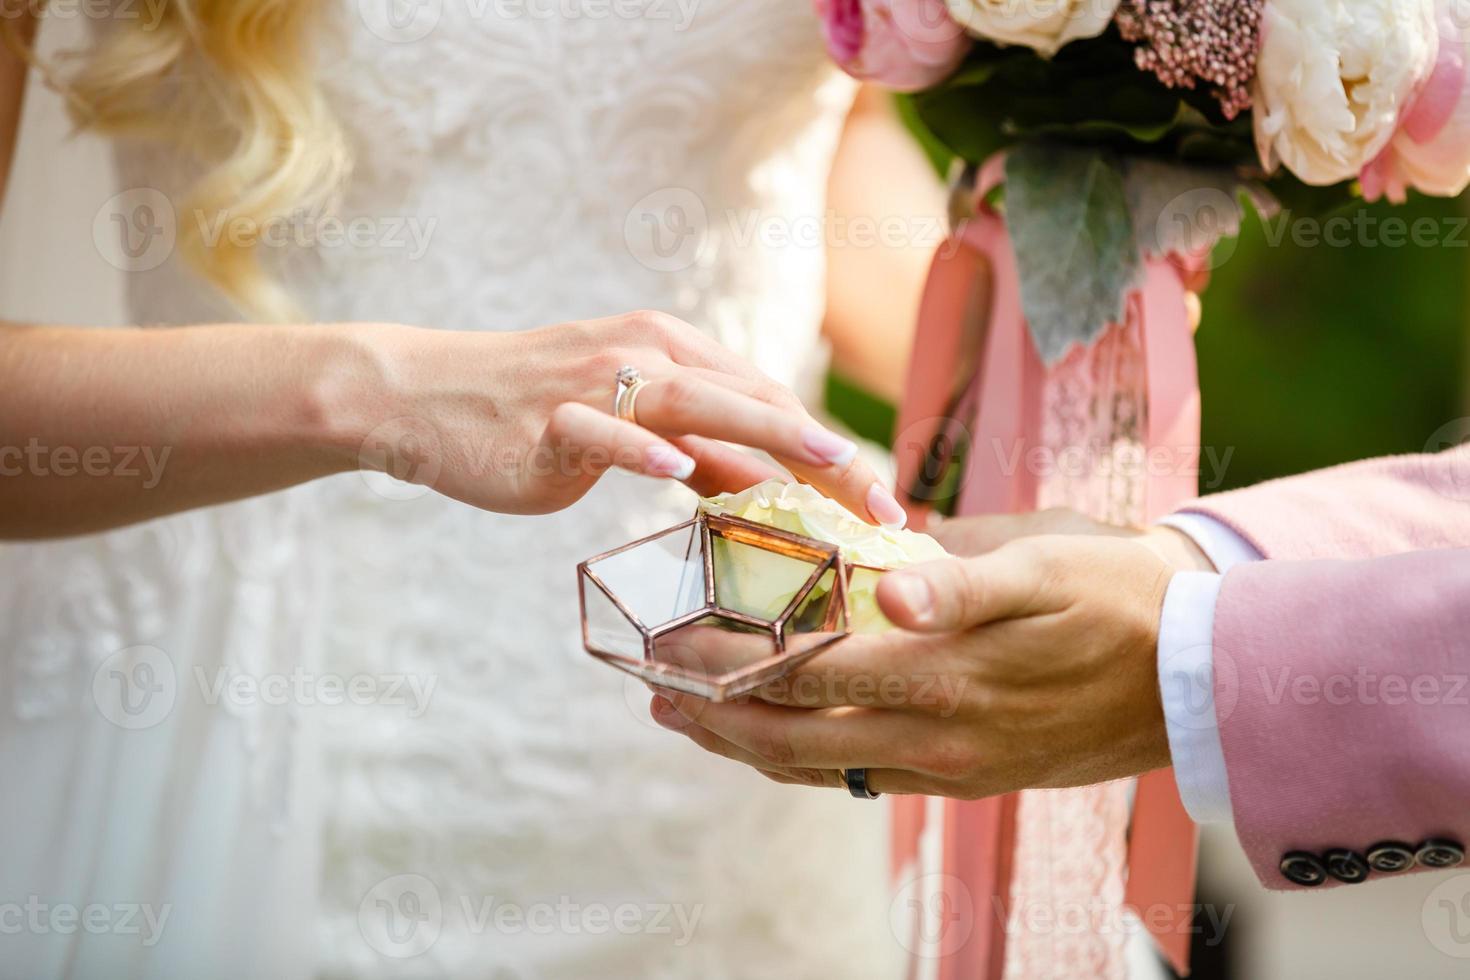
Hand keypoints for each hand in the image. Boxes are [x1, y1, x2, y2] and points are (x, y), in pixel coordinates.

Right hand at [345, 311, 907, 522]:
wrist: (430, 398)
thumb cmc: (538, 415)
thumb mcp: (636, 427)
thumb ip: (702, 453)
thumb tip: (770, 489)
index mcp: (677, 352)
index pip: (774, 403)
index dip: (835, 454)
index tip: (885, 503)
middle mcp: (649, 355)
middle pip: (757, 401)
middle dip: (829, 457)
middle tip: (887, 506)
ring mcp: (599, 383)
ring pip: (696, 401)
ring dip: (766, 430)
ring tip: (825, 461)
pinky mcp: (551, 418)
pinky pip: (602, 431)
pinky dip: (638, 448)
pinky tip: (672, 469)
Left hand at [651, 516, 1213, 799]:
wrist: (1201, 673)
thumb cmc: (1119, 598)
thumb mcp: (1048, 568)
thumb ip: (964, 582)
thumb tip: (888, 589)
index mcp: (946, 679)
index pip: (803, 677)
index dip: (726, 663)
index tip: (666, 640)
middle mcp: (938, 740)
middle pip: (793, 739)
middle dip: (713, 717)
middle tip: (650, 692)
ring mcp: (953, 767)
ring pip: (824, 766)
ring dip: (749, 746)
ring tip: (691, 723)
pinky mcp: (971, 775)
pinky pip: (866, 775)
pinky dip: (809, 758)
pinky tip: (783, 741)